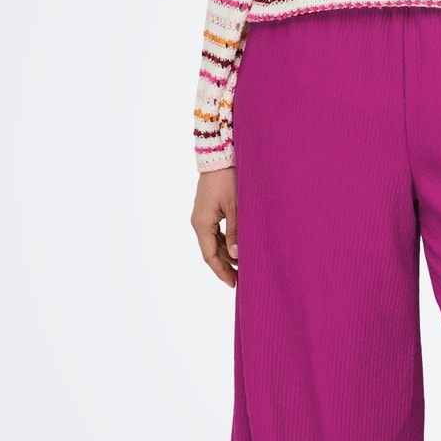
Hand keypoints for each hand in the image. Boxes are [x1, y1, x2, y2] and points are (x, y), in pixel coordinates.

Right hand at [192, 167, 238, 286]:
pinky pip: (214, 233)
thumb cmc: (228, 179)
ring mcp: (201, 216)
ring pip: (213, 243)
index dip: (221, 272)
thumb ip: (236, 233)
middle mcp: (198, 222)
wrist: (218, 156)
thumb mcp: (235, 208)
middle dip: (225, 266)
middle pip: (211, 251)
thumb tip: (236, 256)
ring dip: (226, 255)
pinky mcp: (207, 211)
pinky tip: (236, 248)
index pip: (210, 256)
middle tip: (241, 279)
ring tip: (242, 266)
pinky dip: (225, 243)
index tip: (233, 284)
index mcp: (202, 224)